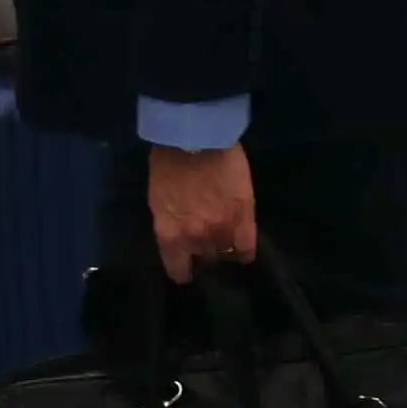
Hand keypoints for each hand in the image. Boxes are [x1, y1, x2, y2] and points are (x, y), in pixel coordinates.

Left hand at [146, 142, 258, 283]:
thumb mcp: (159, 199)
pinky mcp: (245, 215)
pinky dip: (245, 252)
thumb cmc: (168, 163)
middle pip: (206, 261)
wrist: (196, 137)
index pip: (179, 270)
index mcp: (170, 234)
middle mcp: (196, 238)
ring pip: (227, 255)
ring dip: (226, 251)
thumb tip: (182, 233)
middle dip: (206, 256)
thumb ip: (171, 222)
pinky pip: (247, 246)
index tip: (189, 268)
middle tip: (208, 248)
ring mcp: (222, 228)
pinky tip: (245, 252)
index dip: (185, 270)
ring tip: (227, 246)